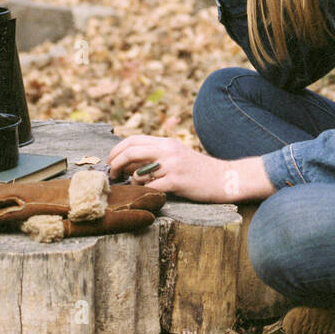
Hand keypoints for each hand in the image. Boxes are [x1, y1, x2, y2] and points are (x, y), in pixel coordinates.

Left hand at [107, 135, 272, 202]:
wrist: (224, 178)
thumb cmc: (197, 170)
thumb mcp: (176, 156)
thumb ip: (154, 156)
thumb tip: (126, 163)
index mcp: (166, 143)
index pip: (133, 140)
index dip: (117, 150)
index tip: (111, 161)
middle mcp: (168, 151)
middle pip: (131, 151)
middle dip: (115, 163)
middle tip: (112, 174)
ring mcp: (173, 166)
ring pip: (138, 172)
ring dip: (131, 181)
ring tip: (134, 186)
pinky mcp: (178, 181)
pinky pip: (152, 187)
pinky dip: (145, 191)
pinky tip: (148, 194)